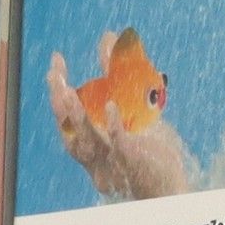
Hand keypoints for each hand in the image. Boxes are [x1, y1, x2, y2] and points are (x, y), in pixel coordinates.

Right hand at [48, 45, 189, 201]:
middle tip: (54, 73)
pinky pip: (118, 146)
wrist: (170, 186)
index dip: (58, 87)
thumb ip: (118, 74)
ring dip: (76, 115)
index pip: (67, 112)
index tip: (56, 61)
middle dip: (58, 100)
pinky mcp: (133, 164)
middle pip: (68, 127)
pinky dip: (113, 126)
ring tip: (67, 90)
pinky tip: (111, 106)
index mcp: (92, 138)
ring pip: (85, 141)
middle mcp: (95, 152)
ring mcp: (111, 160)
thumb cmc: (149, 148)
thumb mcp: (133, 106)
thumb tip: (109, 37)